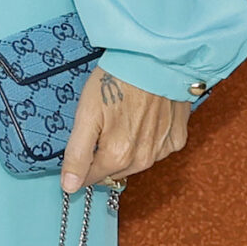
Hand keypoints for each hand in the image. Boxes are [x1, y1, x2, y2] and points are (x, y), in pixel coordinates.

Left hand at [60, 68, 189, 195]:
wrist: (156, 59)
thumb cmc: (117, 81)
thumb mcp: (87, 114)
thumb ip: (77, 154)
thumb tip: (69, 186)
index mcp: (117, 156)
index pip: (91, 177)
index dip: (81, 164)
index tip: (82, 143)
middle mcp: (142, 160)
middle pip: (113, 170)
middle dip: (103, 155)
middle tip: (103, 124)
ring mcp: (162, 150)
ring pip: (135, 162)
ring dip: (126, 148)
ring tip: (125, 118)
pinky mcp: (177, 139)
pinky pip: (157, 149)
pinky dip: (149, 139)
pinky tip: (145, 118)